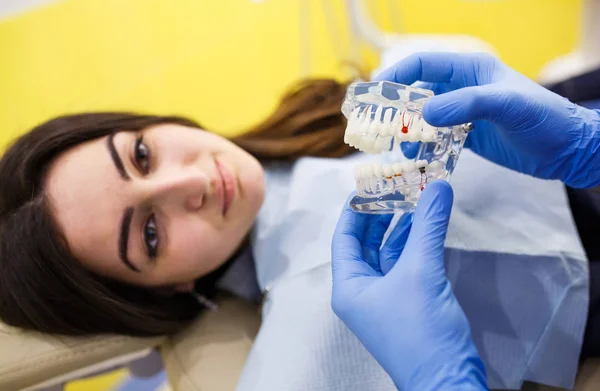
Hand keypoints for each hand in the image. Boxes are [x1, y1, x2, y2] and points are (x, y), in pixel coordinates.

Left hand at [331, 181, 486, 390]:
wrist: (448, 380)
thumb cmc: (422, 331)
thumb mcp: (422, 272)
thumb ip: (428, 226)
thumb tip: (437, 185)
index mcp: (349, 286)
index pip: (344, 237)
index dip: (355, 209)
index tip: (369, 183)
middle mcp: (361, 291)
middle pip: (364, 243)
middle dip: (380, 215)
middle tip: (396, 186)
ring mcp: (383, 298)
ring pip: (387, 253)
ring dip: (400, 227)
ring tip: (414, 198)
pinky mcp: (406, 303)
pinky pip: (404, 265)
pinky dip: (414, 245)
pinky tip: (425, 226)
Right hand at [375, 52, 599, 188]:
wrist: (566, 150)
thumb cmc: (543, 119)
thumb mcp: (508, 105)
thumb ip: (468, 104)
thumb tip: (426, 113)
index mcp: (470, 70)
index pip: (425, 64)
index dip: (398, 73)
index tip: (376, 92)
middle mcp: (462, 89)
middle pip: (418, 92)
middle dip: (398, 108)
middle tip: (379, 126)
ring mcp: (463, 113)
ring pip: (424, 118)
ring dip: (409, 132)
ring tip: (400, 150)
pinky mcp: (467, 136)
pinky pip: (436, 139)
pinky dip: (424, 148)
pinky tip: (417, 160)